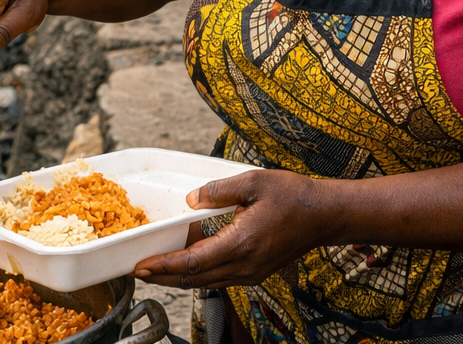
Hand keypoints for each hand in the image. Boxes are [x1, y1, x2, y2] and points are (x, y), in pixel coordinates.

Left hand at [133, 169, 335, 288]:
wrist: (324, 215)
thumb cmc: (293, 196)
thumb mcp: (254, 181)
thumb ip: (218, 190)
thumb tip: (190, 200)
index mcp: (241, 243)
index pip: (192, 262)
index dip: (163, 265)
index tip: (141, 266)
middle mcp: (245, 265)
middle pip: (194, 279)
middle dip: (162, 276)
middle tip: (137, 271)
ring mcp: (251, 273)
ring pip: (206, 281)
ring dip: (178, 277)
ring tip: (155, 268)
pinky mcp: (255, 272)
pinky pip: (219, 277)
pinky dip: (197, 273)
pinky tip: (186, 261)